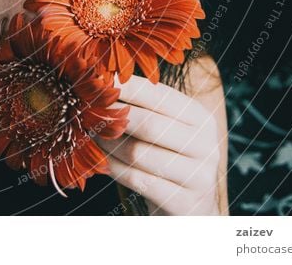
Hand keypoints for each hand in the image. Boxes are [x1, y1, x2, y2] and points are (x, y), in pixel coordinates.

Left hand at [94, 75, 220, 214]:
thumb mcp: (166, 131)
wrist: (192, 211)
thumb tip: (103, 81)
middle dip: (113, 117)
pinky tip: (99, 162)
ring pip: (139, 153)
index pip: (160, 95)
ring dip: (108, 144)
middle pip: (149, 124)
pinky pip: (138, 180)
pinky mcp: (184, 203)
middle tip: (85, 110)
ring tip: (89, 135)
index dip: (126, 88)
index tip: (97, 80)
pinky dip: (113, 168)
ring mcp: (199, 175)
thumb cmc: (168, 160)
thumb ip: (144, 108)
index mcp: (200, 118)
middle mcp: (205, 144)